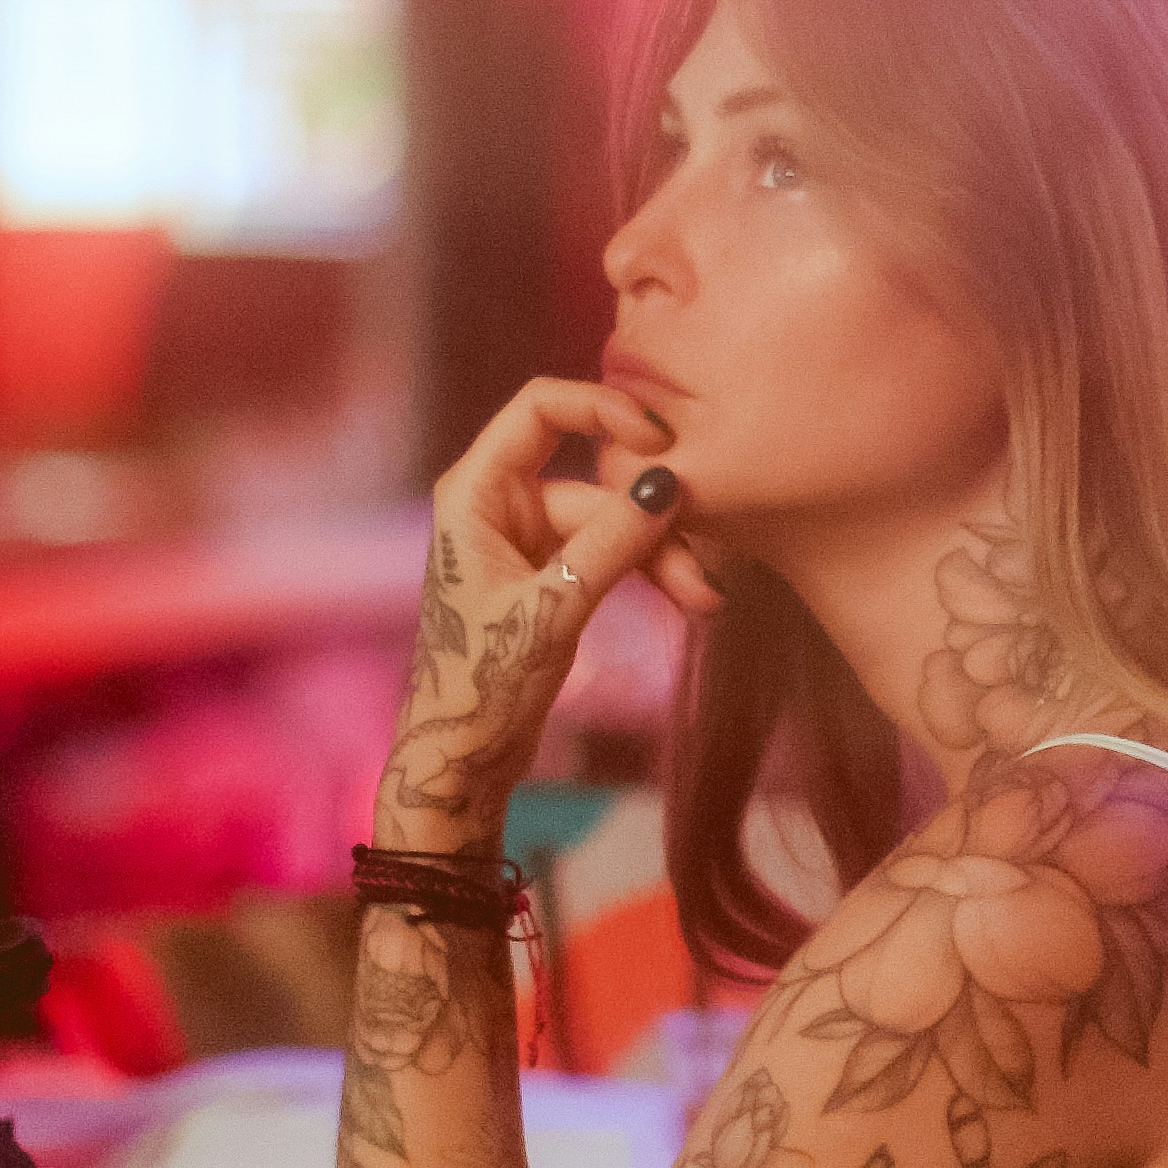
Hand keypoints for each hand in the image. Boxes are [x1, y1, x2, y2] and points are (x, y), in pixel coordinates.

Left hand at [376, 378, 722, 846]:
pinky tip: (688, 599)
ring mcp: (525, 539)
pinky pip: (609, 552)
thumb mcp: (554, 610)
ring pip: (610, 522)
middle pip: (592, 481)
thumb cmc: (483, 686)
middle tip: (706, 567)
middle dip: (652, 520)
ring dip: (661, 556)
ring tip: (704, 601)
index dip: (603, 408)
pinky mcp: (549, 574)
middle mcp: (498, 503)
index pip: (541, 408)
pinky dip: (646, 571)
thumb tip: (668, 484)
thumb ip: (612, 542)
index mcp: (475, 492)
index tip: (661, 442)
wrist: (461, 759)